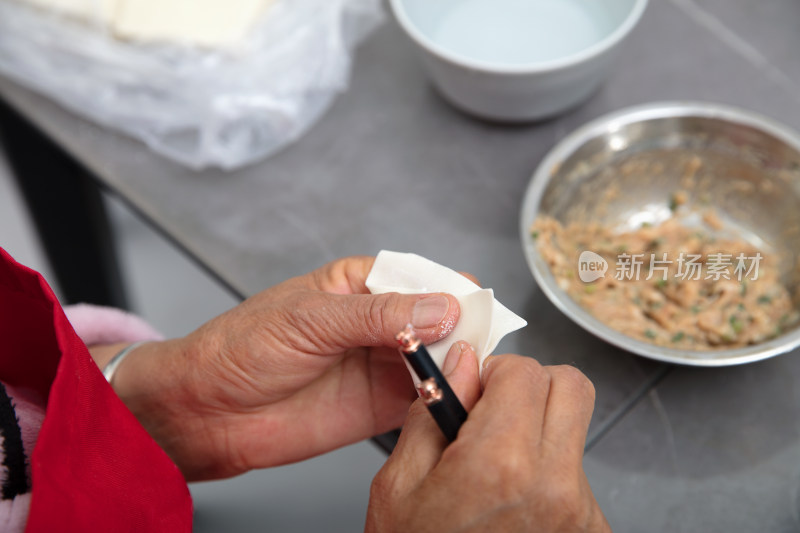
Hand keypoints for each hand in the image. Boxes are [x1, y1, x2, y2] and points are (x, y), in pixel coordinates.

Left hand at [107, 256, 461, 480]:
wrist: (209, 411)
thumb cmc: (242, 348)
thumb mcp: (312, 318)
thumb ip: (378, 315)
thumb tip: (438, 307)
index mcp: (360, 284)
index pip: (419, 278)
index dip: (448, 288)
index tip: (469, 302)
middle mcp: (378, 322)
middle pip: (438, 318)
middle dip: (461, 328)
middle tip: (472, 340)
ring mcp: (382, 364)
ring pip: (439, 357)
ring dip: (456, 363)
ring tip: (463, 368)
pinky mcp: (381, 405)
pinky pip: (425, 397)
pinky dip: (442, 396)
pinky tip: (447, 394)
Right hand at [366, 346, 609, 532]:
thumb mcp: (399, 484)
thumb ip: (433, 411)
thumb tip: (461, 364)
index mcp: (499, 465)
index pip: (526, 371)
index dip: (495, 373)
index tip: (477, 391)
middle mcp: (553, 487)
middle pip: (571, 387)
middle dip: (530, 387)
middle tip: (495, 414)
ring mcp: (580, 515)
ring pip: (574, 430)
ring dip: (539, 432)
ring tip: (497, 474)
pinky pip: (577, 473)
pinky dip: (549, 472)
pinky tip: (514, 502)